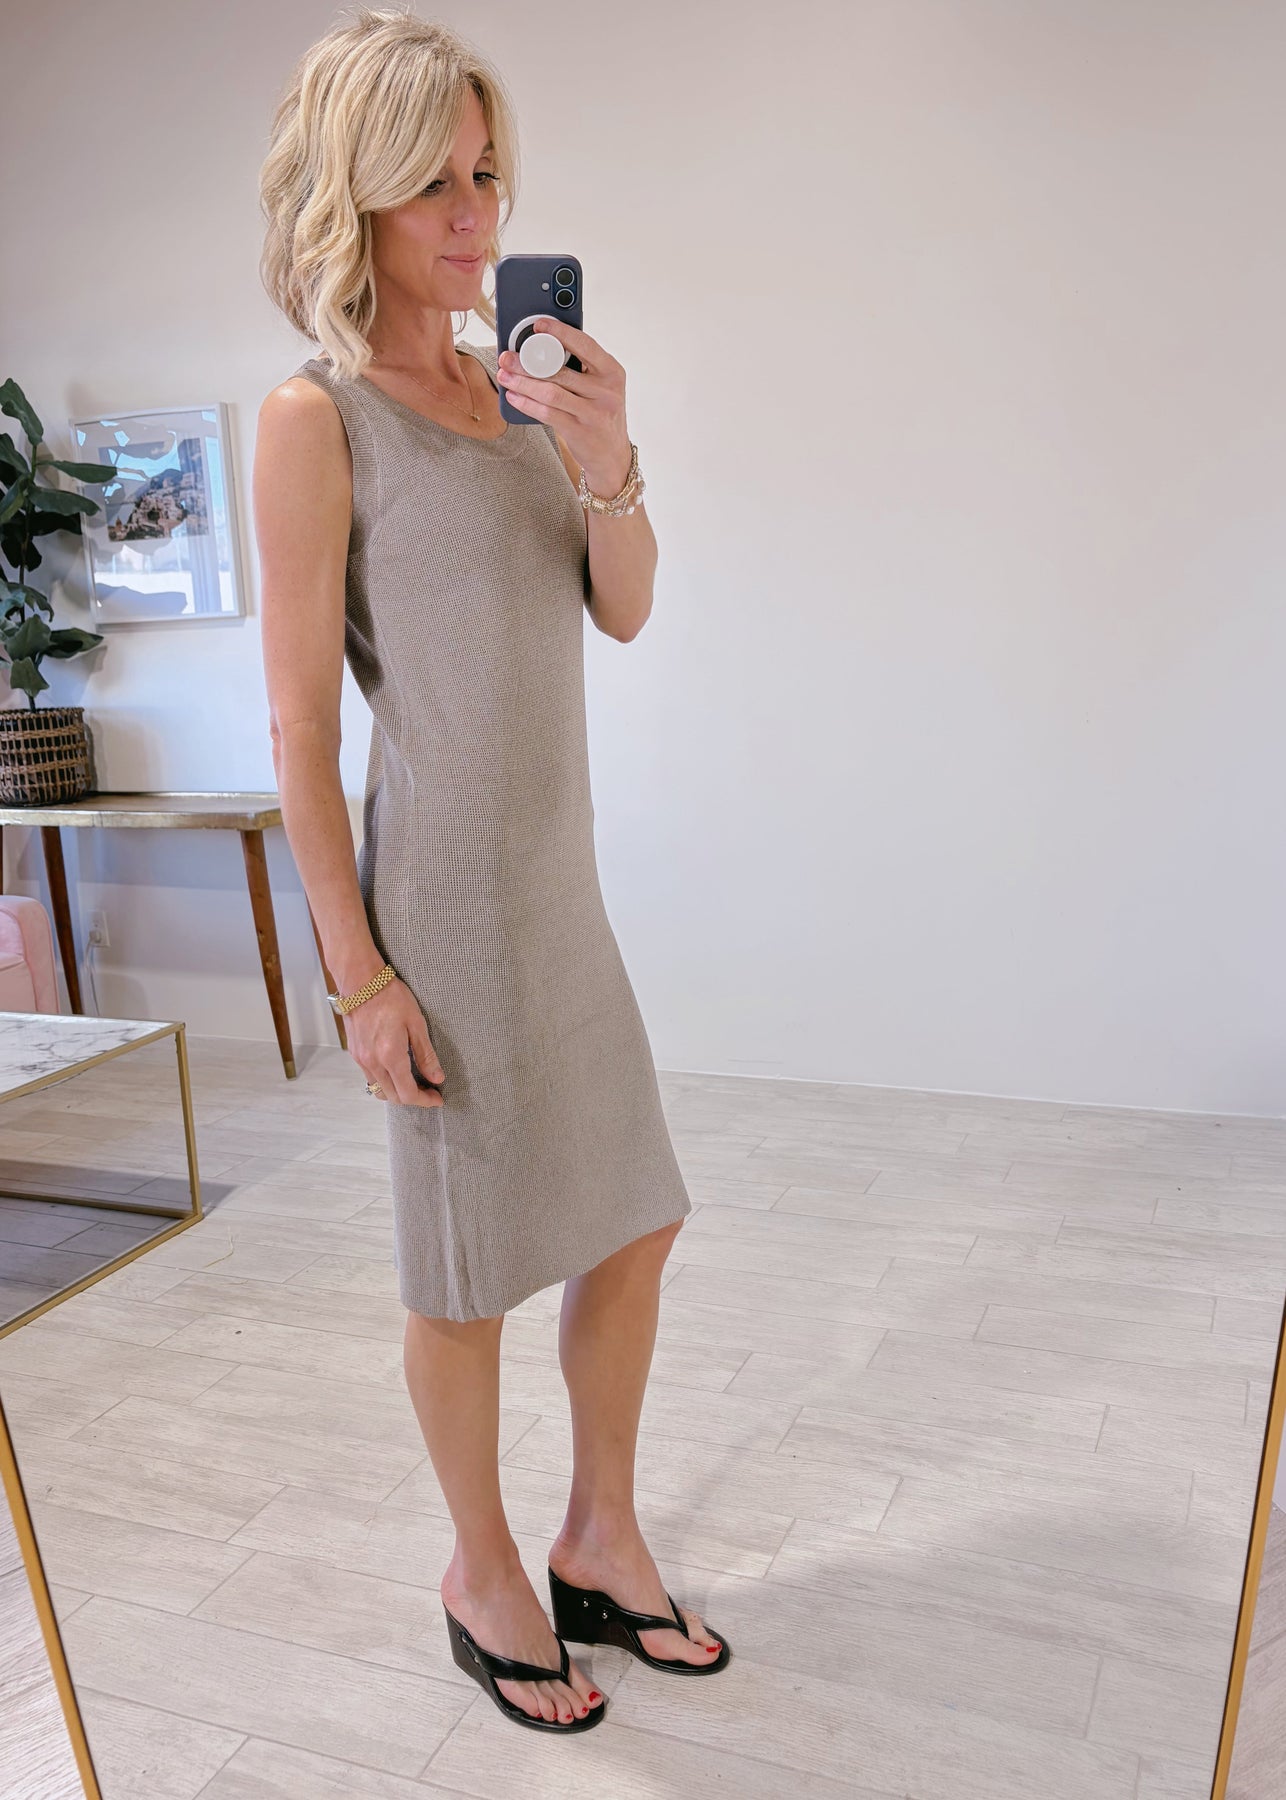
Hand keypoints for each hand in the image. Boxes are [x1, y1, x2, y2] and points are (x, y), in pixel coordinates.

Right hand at [345, 978, 444, 1107]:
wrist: (361, 982)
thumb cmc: (391, 997)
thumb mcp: (416, 1024)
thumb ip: (426, 1055)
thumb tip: (437, 1078)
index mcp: (390, 1056)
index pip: (408, 1093)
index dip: (424, 1100)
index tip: (437, 1099)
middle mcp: (372, 1063)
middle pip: (393, 1097)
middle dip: (413, 1099)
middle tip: (429, 1091)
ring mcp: (361, 1059)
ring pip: (379, 1090)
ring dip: (397, 1092)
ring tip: (414, 1083)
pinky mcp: (355, 1053)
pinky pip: (370, 1078)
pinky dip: (385, 1082)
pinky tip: (396, 1071)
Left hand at [496, 318, 631, 493]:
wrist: (612, 455)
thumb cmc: (601, 414)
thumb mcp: (600, 387)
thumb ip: (580, 368)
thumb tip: (539, 349)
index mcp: (612, 371)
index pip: (585, 344)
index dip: (560, 332)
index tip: (538, 325)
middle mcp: (606, 390)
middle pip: (560, 370)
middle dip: (528, 362)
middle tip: (506, 357)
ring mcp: (594, 412)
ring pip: (550, 392)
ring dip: (523, 382)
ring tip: (505, 376)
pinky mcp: (580, 430)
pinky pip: (547, 413)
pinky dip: (527, 403)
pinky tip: (514, 397)